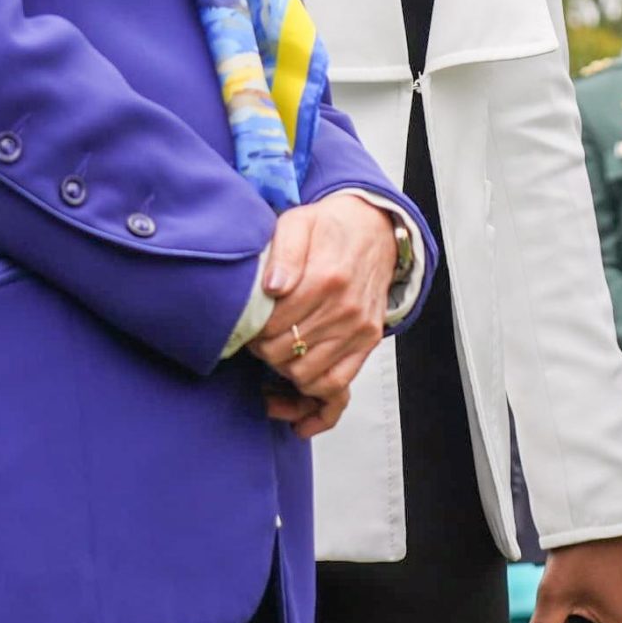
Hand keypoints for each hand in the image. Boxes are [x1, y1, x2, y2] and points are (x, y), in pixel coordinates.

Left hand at [249, 194, 398, 437]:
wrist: (375, 229)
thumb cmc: (329, 228)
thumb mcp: (298, 223)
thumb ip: (283, 252)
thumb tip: (273, 288)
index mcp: (325, 278)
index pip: (274, 325)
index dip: (252, 330)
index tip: (246, 325)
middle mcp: (345, 309)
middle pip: (286, 354)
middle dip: (262, 352)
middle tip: (254, 340)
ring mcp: (359, 329)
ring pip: (308, 377)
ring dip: (282, 374)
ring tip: (271, 358)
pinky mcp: (367, 342)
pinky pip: (338, 386)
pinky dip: (313, 399)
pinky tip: (291, 396)